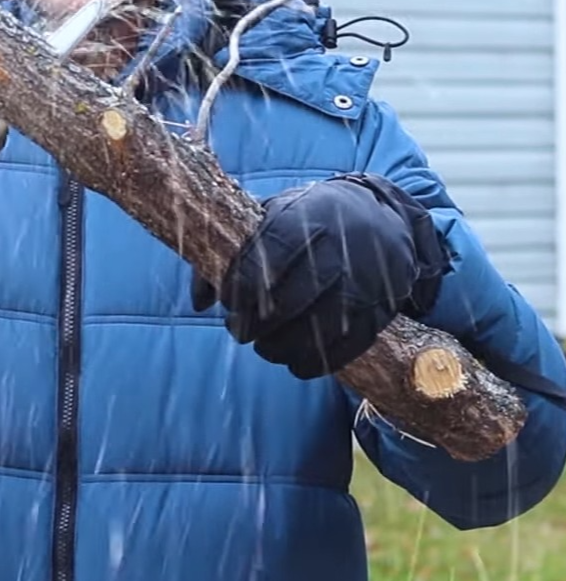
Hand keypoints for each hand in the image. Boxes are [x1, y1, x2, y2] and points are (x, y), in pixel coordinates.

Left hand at [208, 174, 447, 378]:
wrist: (381, 218)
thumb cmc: (308, 219)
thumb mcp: (269, 216)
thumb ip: (229, 252)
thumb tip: (198, 302)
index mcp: (305, 221)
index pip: (263, 262)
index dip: (237, 288)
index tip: (228, 300)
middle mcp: (337, 252)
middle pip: (285, 304)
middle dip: (251, 325)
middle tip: (237, 329)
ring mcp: (363, 284)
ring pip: (314, 332)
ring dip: (278, 349)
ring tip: (264, 347)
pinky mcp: (379, 312)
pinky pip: (344, 350)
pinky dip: (313, 364)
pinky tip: (294, 362)